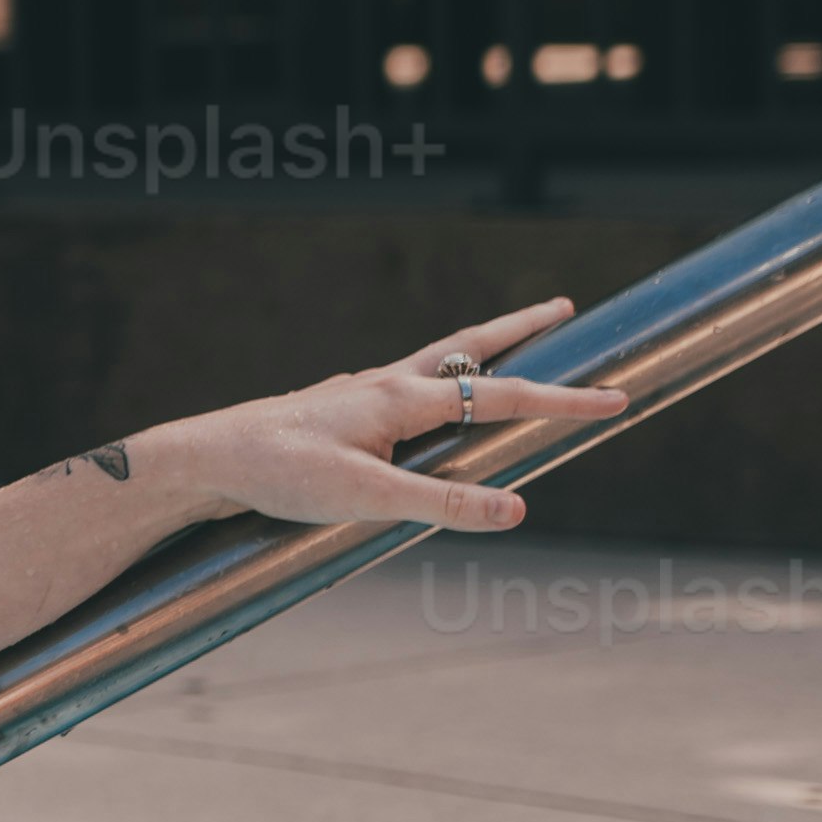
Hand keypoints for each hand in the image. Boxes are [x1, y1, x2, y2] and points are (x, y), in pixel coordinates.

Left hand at [150, 300, 631, 537]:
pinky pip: (401, 390)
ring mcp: (359, 394)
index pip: (503, 395)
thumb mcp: (367, 500)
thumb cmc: (280, 475)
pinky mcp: (338, 412)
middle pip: (470, 348)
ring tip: (506, 348)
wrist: (203, 461)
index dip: (564, 400)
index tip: (618, 399)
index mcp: (401, 397)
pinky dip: (432, 385)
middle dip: (521, 330)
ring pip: (435, 365)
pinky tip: (421, 407)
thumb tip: (518, 510)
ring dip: (478, 353)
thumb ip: (443, 506)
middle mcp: (384, 384)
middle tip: (565, 310)